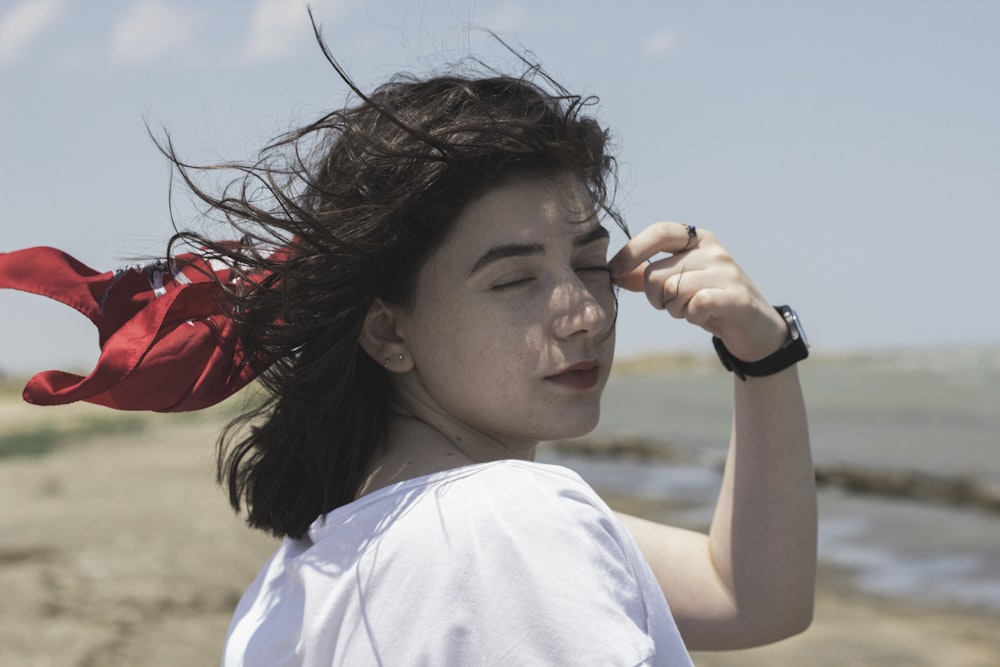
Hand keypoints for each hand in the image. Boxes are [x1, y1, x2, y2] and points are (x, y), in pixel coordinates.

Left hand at [608, 222, 787, 361]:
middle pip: (657, 272)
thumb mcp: (677, 284)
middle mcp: (713, 250)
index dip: (632, 251)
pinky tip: (703, 316)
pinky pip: (695, 304)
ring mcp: (728, 272)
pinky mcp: (737, 297)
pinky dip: (692, 316)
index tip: (614, 271)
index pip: (659, 232)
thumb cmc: (709, 302)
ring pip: (672, 290)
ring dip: (675, 309)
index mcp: (697, 239)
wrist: (753, 327)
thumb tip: (615, 273)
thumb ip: (646, 276)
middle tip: (673, 305)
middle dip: (655, 297)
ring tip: (692, 310)